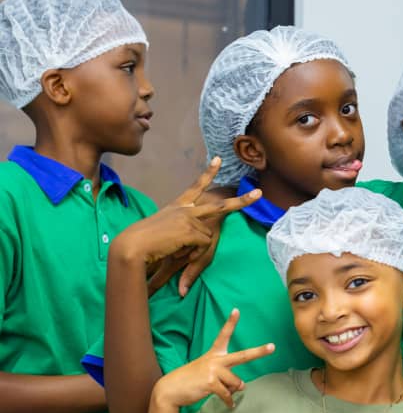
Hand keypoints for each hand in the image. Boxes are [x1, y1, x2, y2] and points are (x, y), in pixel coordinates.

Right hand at [130, 158, 259, 293]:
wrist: (133, 245)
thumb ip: (182, 232)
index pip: (196, 187)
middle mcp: (186, 209)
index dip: (208, 173)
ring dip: (195, 248)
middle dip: (242, 200)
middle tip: (259, 193)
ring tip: (174, 248)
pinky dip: (193, 253)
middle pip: (220, 205)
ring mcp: (190, 217)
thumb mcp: (165, 232)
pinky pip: (203, 245)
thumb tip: (198, 237)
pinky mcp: (191, 229)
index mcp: (177, 206)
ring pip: (208, 236)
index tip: (219, 160)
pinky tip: (177, 250)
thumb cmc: (144, 241)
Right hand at [152, 309, 273, 409]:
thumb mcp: (209, 372)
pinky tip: (229, 405)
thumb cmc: (192, 379)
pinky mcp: (210, 383)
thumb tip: (242, 386)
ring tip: (220, 390)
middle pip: (243, 356)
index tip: (236, 310)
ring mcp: (213, 371)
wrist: (170, 389)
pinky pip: (228, 394)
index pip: (224, 335)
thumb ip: (227, 376)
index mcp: (214, 354)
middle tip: (273, 347)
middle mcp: (216, 360)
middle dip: (259, 352)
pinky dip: (229, 401)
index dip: (230, 322)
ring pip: (236, 383)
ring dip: (232, 390)